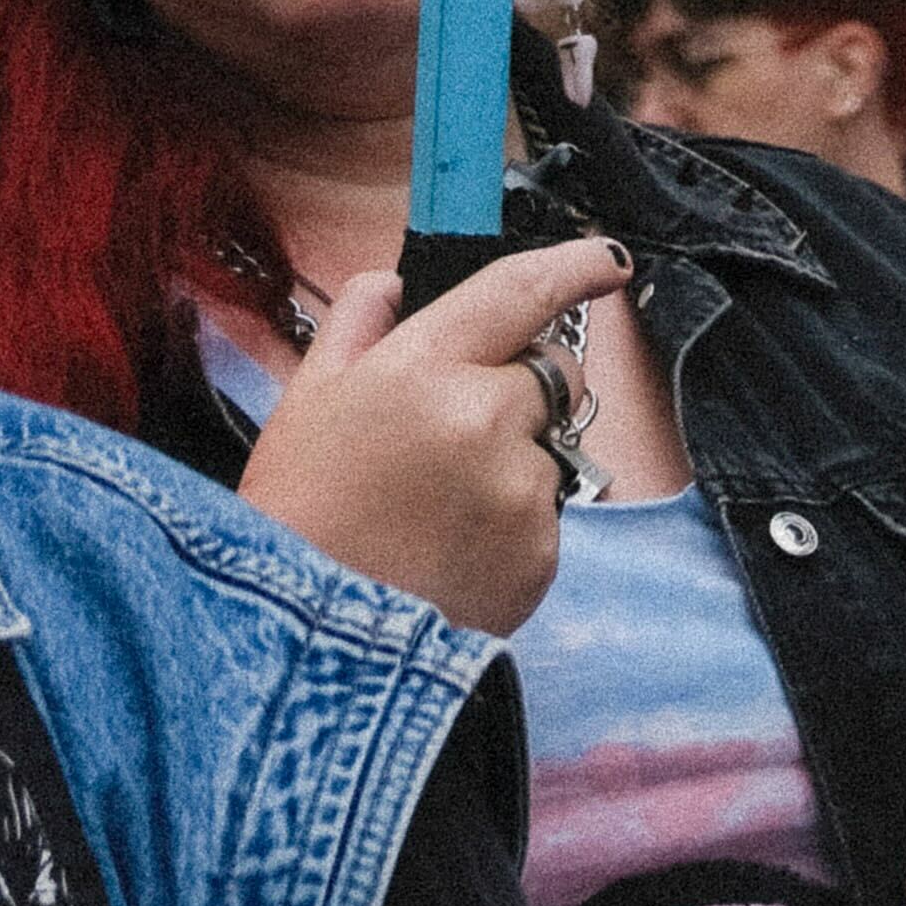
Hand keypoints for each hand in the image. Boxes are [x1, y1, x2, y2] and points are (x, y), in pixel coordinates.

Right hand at [238, 236, 628, 634]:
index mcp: (427, 365)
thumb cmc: (299, 514)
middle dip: (524, 384)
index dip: (574, 265)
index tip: (607, 260)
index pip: (521, 290)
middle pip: (551, 373)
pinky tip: (455, 549)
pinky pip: (546, 516)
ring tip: (438, 510)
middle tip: (459, 430)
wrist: (306, 644)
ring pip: (546, 450)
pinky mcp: (541, 557)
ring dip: (512, 462)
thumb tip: (398, 284)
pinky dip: (513, 525)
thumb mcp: (308, 395)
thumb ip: (359, 320)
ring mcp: (521, 492)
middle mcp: (487, 418)